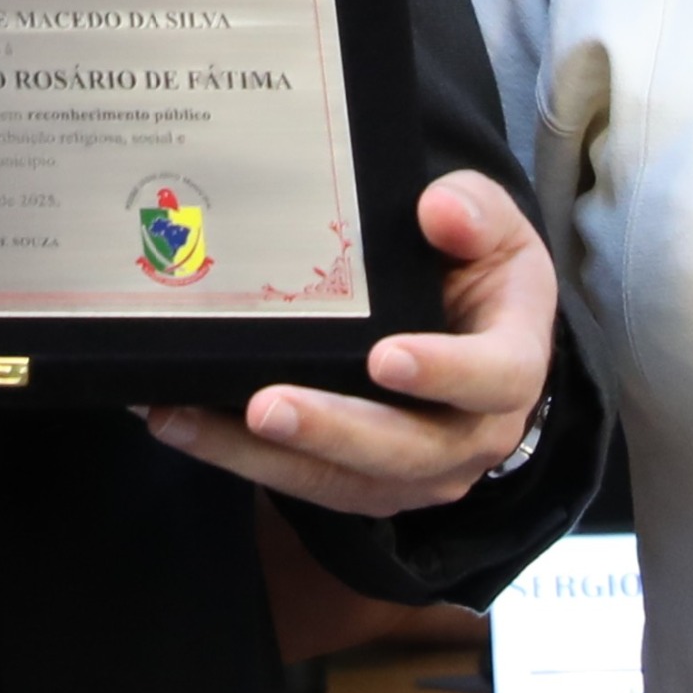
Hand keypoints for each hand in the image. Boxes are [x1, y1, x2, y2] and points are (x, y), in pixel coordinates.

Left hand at [138, 171, 555, 516]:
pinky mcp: (362, 483)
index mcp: (512, 363)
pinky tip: (179, 421)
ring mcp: (416, 471)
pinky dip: (237, 458)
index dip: (446, 373)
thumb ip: (472, 213)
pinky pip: (302, 483)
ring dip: (264, 458)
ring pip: (344, 482)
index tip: (386, 356)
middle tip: (267, 407)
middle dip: (334, 432)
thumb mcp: (491, 228)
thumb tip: (439, 209)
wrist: (468, 325)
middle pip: (410, 451)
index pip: (495, 378)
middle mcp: (471, 434)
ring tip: (190, 420)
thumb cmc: (476, 268)